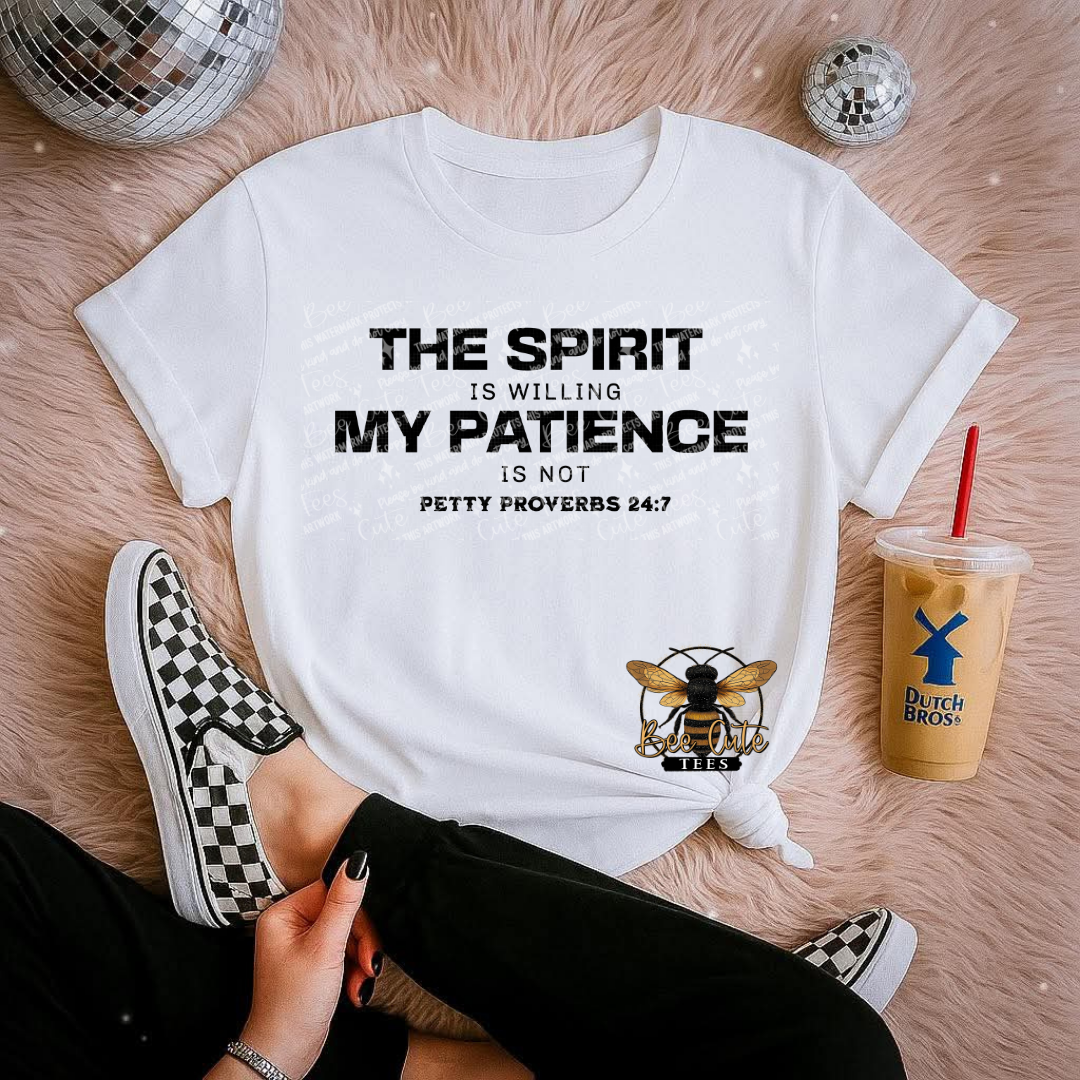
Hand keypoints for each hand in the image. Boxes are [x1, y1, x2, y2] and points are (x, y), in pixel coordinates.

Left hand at [241, 850, 374, 1078]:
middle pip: (343, 914)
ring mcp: (301, 945)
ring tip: (360, 986)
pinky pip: (343, 953)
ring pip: (347, 935)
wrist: (284, 1054)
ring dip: (360, 961)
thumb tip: (358, 860)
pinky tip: (354, 991)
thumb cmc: (295, 1003)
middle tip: (367, 968)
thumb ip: (344, 902)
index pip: (333, 892)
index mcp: (284, 913)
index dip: (355, 917)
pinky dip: (353, 971)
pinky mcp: (313, 963)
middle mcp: (290, 924)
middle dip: (360, 944)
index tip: (367, 945)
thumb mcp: (326, 948)